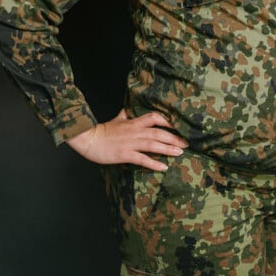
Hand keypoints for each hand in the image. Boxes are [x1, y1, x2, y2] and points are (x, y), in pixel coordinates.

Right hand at [66, 109, 187, 169]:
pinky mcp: (124, 154)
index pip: (155, 117)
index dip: (168, 120)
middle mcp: (134, 131)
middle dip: (174, 137)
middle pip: (159, 132)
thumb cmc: (103, 130)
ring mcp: (130, 143)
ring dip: (168, 149)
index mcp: (133, 122)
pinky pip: (142, 159)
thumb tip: (130, 108)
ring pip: (153, 144)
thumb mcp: (117, 119)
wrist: (88, 139)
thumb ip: (126, 114)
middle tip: (186, 143)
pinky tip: (164, 167)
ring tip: (180, 152)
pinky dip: (154, 163)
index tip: (179, 125)